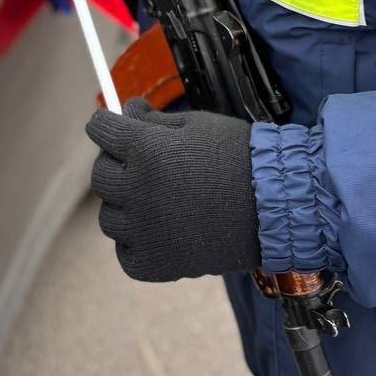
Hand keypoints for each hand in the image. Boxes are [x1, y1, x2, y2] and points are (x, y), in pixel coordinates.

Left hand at [86, 97, 260, 281]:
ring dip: (124, 205)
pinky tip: (158, 228)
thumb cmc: (239, 157)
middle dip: (114, 162)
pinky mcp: (155, 264)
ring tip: (157, 199)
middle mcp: (136, 190)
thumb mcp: (195, 123)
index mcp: (144, 149)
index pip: (100, 129)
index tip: (112, 125)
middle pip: (100, 174)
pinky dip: (135, 242)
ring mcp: (143, 230)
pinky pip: (125, 251)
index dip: (106, 124)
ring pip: (109, 216)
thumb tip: (125, 110)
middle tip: (140, 163)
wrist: (276, 206)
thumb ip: (153, 119)